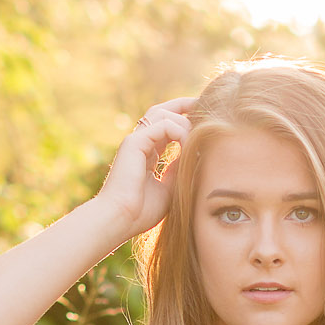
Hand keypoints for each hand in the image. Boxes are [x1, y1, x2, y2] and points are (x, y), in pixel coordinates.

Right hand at [93, 96, 199, 237]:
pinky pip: (162, 125)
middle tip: (205, 106)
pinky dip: (179, 131)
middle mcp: (139, 142)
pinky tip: (188, 145)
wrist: (119, 220)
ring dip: (185, 122)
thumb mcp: (168, 189)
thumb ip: (178, 170)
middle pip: (162, 111)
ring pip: (163, 114)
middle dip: (185, 105)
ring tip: (198, 136)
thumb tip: (193, 155)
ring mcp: (135, 140)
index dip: (184, 119)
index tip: (204, 121)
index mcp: (146, 152)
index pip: (166, 126)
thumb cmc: (140, 211)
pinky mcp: (133, 143)